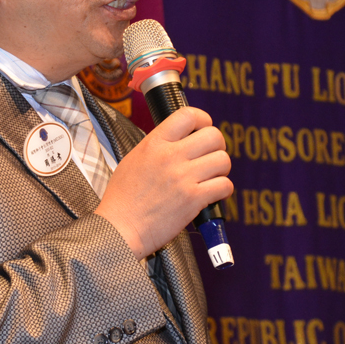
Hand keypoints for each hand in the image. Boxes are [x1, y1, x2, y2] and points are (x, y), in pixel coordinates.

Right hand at [94, 107, 232, 259]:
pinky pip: (224, 185)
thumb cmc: (123, 198)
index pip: (188, 115)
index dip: (203, 120)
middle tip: (210, 156)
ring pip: (223, 160)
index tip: (203, 129)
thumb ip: (157, 147)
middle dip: (217, 146)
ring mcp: (183, 177)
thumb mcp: (134, 159)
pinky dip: (223, 190)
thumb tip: (180, 140)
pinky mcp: (193, 199)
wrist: (119, 228)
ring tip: (211, 177)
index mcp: (154, 143)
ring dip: (221, 169)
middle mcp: (170, 156)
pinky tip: (212, 194)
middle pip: (213, 135)